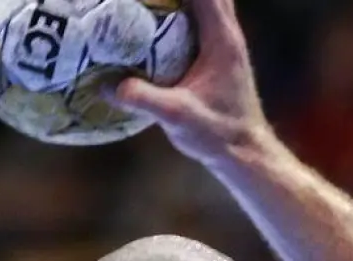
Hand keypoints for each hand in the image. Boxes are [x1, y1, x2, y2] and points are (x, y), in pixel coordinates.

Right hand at [109, 0, 270, 162]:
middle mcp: (228, 35)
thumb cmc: (219, 135)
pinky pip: (200, 19)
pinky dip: (181, 10)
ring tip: (149, 2)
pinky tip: (153, 17)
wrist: (246, 153)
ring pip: (206, 4)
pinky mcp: (218, 55)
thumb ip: (144, 98)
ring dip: (180, 0)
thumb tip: (106, 84)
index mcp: (222, 40)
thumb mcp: (177, 117)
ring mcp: (225, 43)